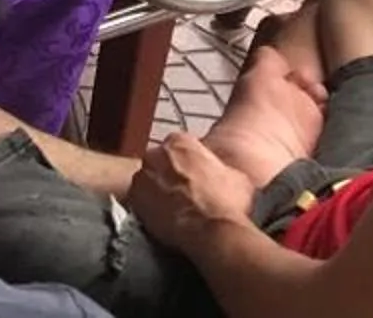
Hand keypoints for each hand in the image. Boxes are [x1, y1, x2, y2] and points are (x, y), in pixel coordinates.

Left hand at [132, 133, 261, 246]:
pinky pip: (140, 202)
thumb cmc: (228, 203)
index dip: (190, 166)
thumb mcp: (238, 179)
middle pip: (161, 163)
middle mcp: (155, 153)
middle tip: (186, 196)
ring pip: (149, 182)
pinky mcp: (134, 198)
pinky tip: (166, 222)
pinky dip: (150, 210)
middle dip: (170, 176)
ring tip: (176, 212)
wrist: (213, 229)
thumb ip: (223, 169)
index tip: (197, 180)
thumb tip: (225, 176)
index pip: (180, 149)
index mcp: (180, 142)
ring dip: (158, 194)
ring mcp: (141, 175)